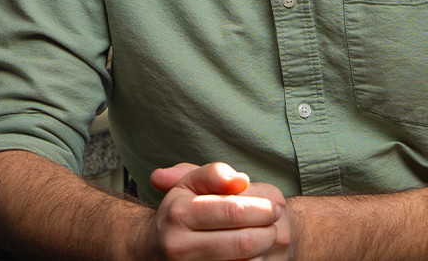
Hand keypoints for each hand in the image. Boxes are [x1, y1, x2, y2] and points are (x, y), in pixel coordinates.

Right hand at [137, 162, 292, 260]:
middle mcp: (178, 246)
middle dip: (267, 232)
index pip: (234, 211)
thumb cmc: (180, 213)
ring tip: (263, 241)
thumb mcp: (189, 185)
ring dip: (263, 253)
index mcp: (179, 213)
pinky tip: (251, 256)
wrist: (154, 252)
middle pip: (244, 241)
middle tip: (272, 226)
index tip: (273, 207)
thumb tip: (242, 180)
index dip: (261, 209)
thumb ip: (214, 174)